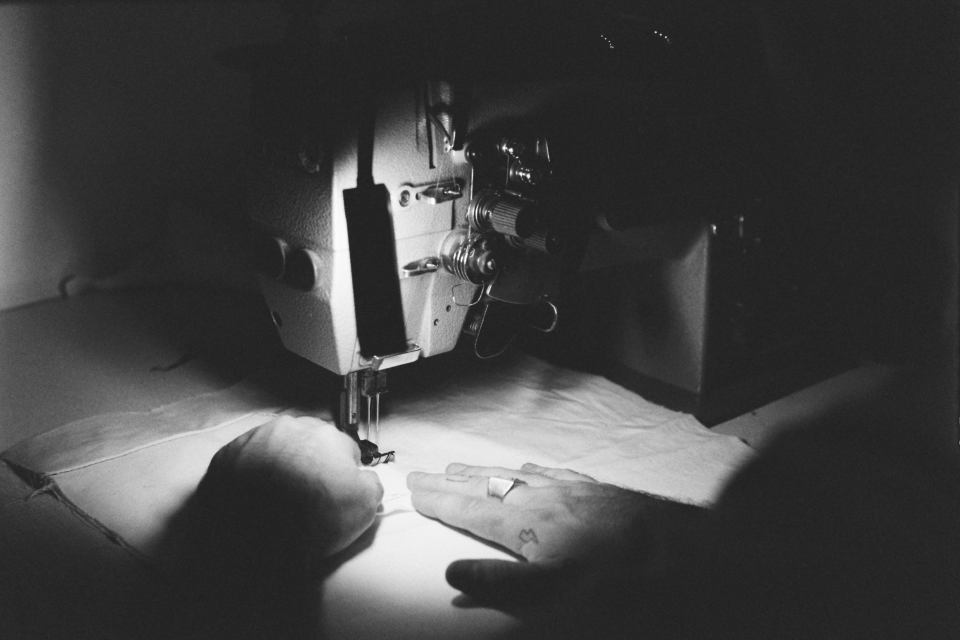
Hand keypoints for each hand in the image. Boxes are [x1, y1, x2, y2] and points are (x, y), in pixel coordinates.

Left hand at [196, 416, 382, 575]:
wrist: (257, 541)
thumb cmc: (311, 519)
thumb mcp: (365, 504)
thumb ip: (371, 483)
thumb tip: (364, 480)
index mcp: (325, 434)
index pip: (342, 448)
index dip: (341, 473)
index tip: (334, 491)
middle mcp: (288, 429)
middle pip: (306, 444)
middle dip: (308, 464)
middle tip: (307, 497)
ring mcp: (254, 440)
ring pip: (274, 450)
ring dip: (279, 468)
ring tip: (279, 501)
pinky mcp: (226, 458)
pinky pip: (244, 463)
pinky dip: (250, 477)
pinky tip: (255, 500)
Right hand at [407, 462, 708, 629]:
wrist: (677, 547)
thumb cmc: (615, 574)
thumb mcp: (551, 589)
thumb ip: (500, 581)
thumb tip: (454, 571)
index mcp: (525, 522)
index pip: (469, 508)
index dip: (440, 500)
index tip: (414, 488)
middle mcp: (541, 497)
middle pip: (487, 485)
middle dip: (453, 481)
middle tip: (426, 474)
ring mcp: (569, 490)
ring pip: (515, 475)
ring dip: (485, 472)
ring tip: (463, 468)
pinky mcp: (594, 490)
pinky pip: (552, 472)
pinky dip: (530, 470)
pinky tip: (530, 469)